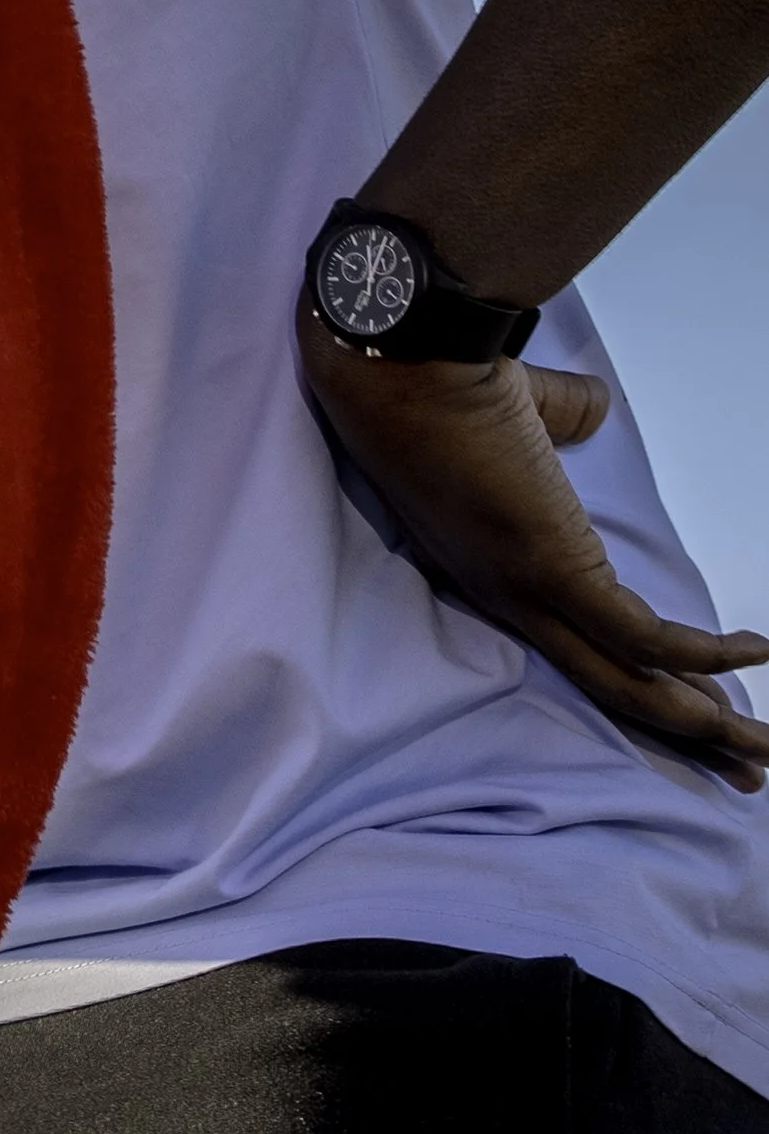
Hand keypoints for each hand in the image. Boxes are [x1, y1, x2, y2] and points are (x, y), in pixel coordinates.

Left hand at [297, 298, 768, 791]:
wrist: (400, 363)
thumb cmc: (437, 381)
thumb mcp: (514, 418)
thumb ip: (558, 420)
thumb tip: (596, 409)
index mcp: (495, 573)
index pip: (581, 653)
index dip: (642, 685)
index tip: (694, 711)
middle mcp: (512, 602)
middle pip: (612, 690)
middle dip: (684, 732)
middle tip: (747, 770)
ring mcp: (530, 593)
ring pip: (630, 685)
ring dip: (703, 721)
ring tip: (763, 751)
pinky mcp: (553, 570)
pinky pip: (641, 636)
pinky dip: (702, 652)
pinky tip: (752, 652)